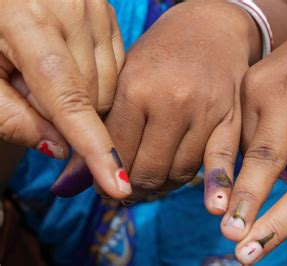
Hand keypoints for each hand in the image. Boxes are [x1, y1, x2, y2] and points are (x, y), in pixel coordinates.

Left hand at [0, 0, 128, 197]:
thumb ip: (12, 118)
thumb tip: (61, 150)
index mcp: (29, 21)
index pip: (70, 100)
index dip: (93, 146)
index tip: (117, 183)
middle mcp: (73, 11)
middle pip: (91, 96)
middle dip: (61, 111)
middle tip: (27, 89)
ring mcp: (96, 9)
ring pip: (108, 86)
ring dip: (81, 95)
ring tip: (45, 71)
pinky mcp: (108, 13)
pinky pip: (115, 68)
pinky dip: (94, 78)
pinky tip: (68, 63)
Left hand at [52, 1, 260, 203]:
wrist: (212, 29)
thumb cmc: (161, 54)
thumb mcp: (125, 79)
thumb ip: (101, 130)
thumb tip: (67, 186)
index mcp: (136, 87)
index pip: (114, 153)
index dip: (104, 176)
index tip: (102, 184)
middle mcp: (172, 101)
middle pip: (146, 170)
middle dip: (130, 188)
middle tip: (125, 191)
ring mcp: (205, 112)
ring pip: (178, 174)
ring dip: (161, 187)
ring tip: (152, 183)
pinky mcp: (231, 120)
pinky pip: (215, 167)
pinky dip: (204, 188)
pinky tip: (197, 198)